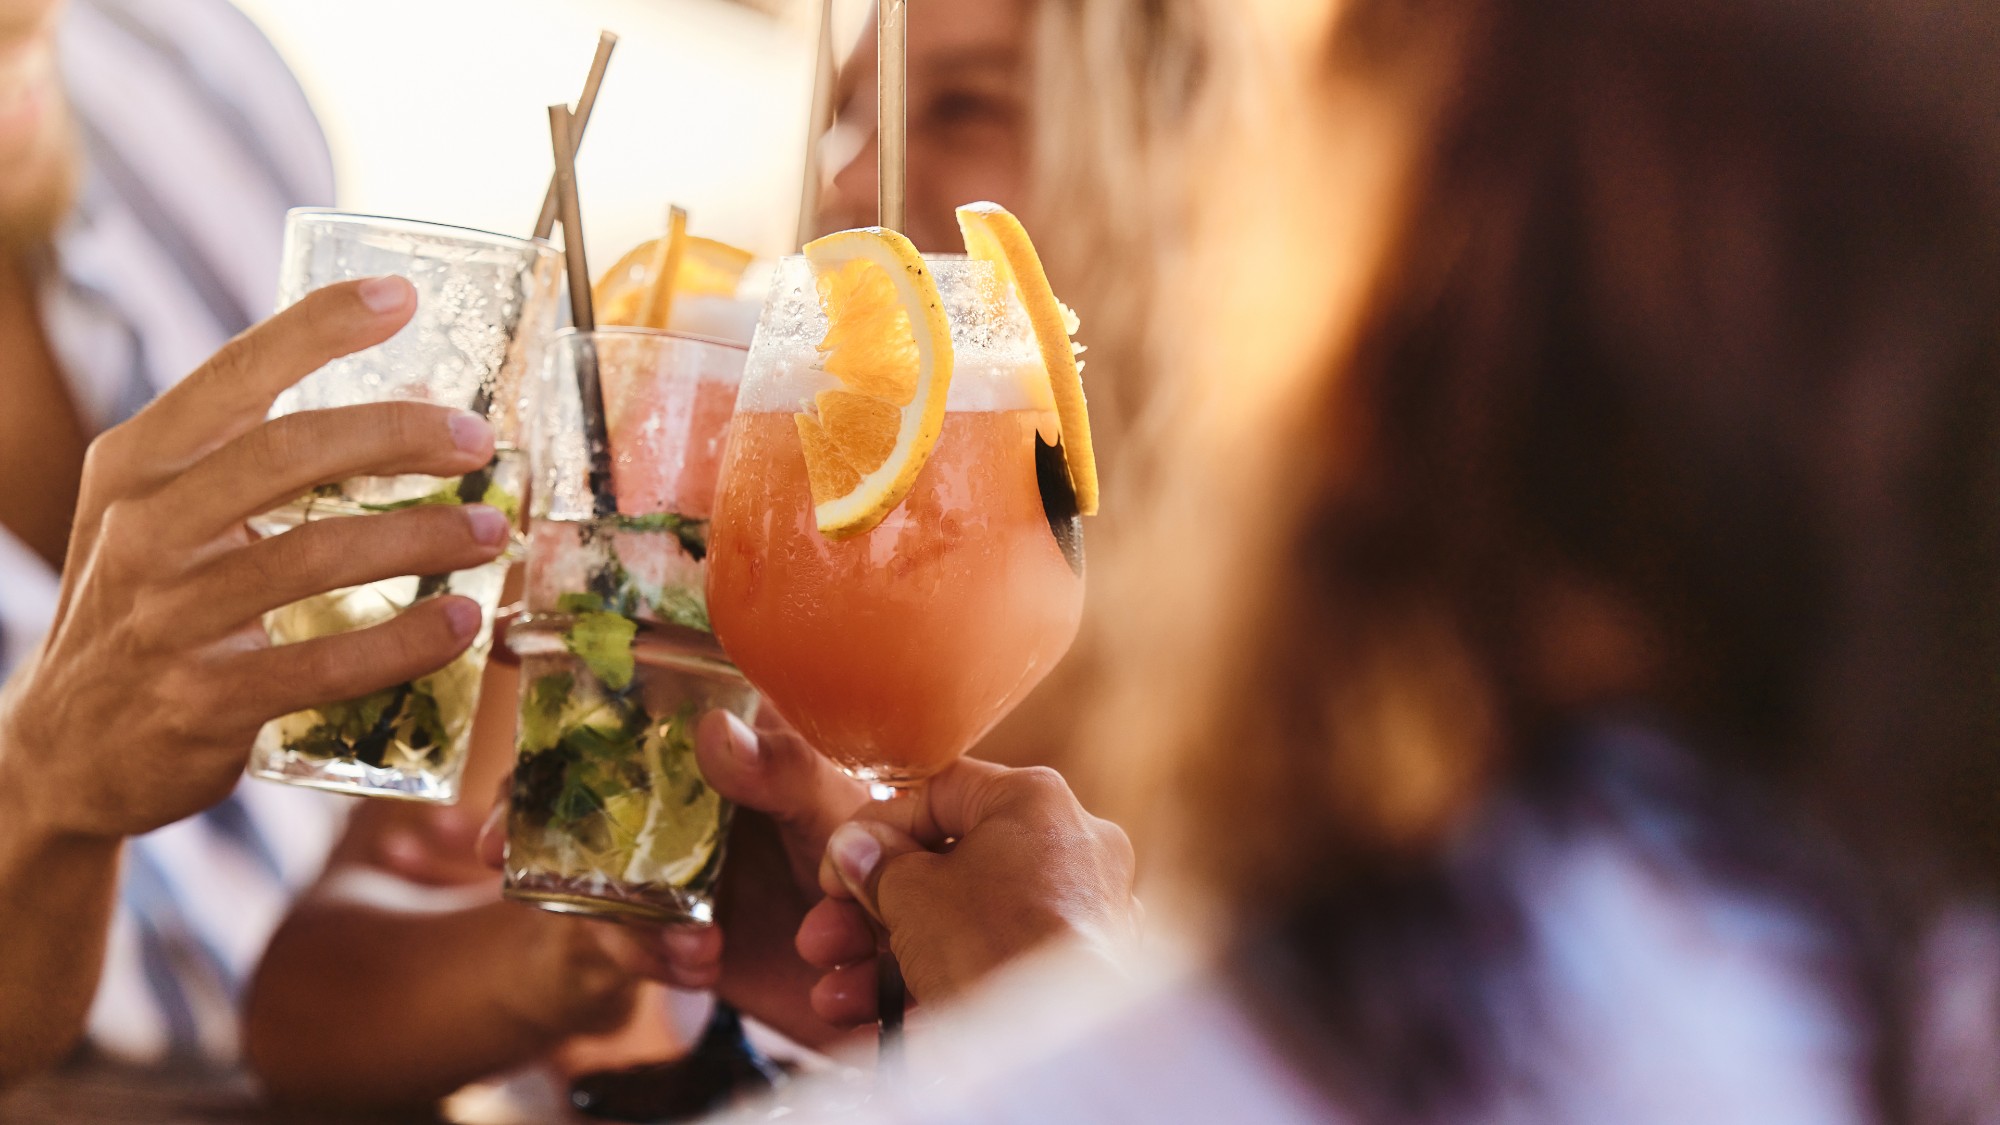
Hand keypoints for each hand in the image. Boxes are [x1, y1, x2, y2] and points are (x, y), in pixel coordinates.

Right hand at [0, 277, 508, 843]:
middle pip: (286, 453)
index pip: (233, 375)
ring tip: (492, 531)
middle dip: (396, 435)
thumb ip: (245, 462)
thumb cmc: (145, 610)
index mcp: (138, 466)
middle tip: (478, 440)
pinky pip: (324, 663)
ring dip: (420, 537)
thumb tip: (402, 406)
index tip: (400, 295)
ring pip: (314, 556)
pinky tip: (461, 623)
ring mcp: (170, 617)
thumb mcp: (160, 518)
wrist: (62, 751)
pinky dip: (404, 642)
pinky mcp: (204, 700)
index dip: (317, 328)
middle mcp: (145, 530)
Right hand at [477, 707, 869, 1045]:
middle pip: (579, 786)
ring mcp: (669, 861)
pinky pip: (629, 942)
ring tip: (685, 940)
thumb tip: (712, 729)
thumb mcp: (838, 808)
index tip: (513, 703)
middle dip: (528, 815)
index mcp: (722, 740)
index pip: (634, 700)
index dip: (570, 705)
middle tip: (492, 844)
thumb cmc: (871, 862)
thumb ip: (784, 771)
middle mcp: (682, 793)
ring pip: (592, 872)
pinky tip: (699, 965)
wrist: (887, 973)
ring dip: (610, 911)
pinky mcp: (670, 930)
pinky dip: (652, 957)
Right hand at [798, 761, 1138, 1026]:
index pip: (939, 793)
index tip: (835, 868)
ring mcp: (1077, 914)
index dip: (873, 830)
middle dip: (869, 912)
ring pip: (961, 924)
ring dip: (885, 961)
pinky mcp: (1072, 974)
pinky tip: (875, 1025)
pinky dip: (932, 988)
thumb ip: (876, 863)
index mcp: (1034, 801)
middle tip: (823, 940)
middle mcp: (1068, 848)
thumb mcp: (910, 892)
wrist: (1056, 1043)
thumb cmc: (989, 944)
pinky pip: (992, 965)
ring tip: (833, 998)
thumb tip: (857, 850)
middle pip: (946, 867)